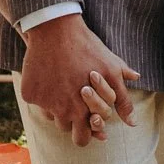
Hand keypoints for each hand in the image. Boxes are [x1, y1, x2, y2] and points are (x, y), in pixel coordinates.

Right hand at [20, 13, 138, 145]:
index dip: (88, 126)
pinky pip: (36, 103)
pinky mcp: (30, 95)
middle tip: (74, 109)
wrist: (56, 28)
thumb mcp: (110, 68)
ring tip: (62, 88)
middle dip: (73, 125)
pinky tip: (48, 79)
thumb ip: (122, 98)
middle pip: (68, 131)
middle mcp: (65, 111)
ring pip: (52, 118)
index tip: (88, 115)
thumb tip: (132, 123)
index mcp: (86, 110)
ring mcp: (46, 104)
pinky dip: (41, 95)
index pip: (86, 135)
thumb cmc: (87, 47)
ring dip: (57, 109)